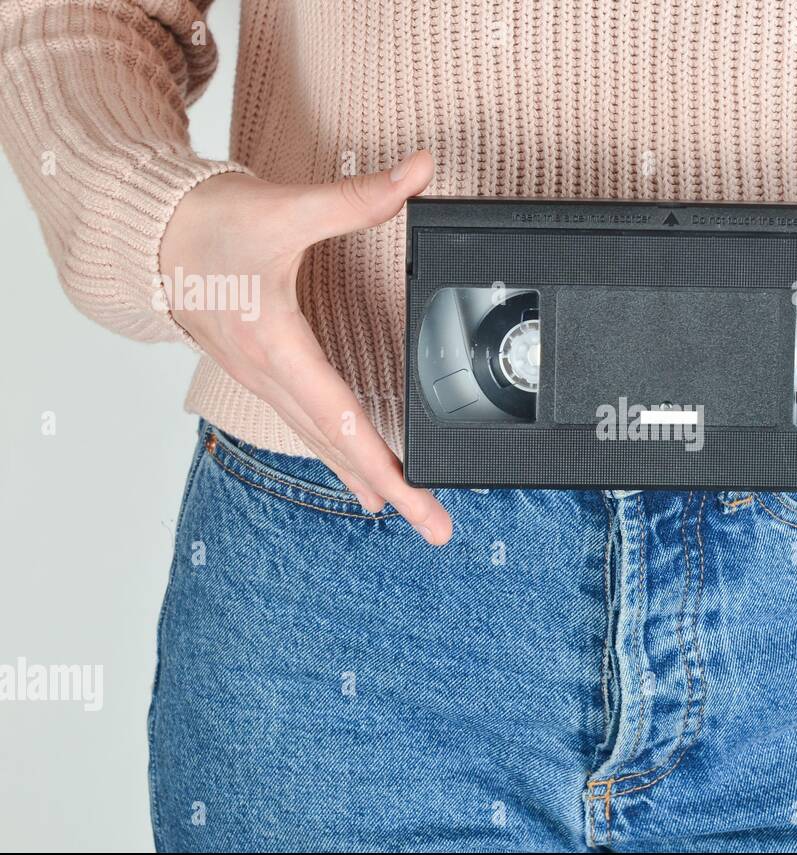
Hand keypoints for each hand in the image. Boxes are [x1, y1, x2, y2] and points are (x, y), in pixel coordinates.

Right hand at [159, 152, 451, 544]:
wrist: (148, 233)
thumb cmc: (209, 225)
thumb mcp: (286, 208)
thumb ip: (359, 198)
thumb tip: (420, 172)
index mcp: (276, 345)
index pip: (340, 418)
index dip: (382, 463)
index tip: (416, 499)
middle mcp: (268, 375)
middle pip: (337, 447)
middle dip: (390, 490)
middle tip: (437, 528)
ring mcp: (261, 381)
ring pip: (320, 443)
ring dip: (364, 479)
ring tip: (406, 513)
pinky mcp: (262, 375)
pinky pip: (305, 427)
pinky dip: (337, 456)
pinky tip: (359, 477)